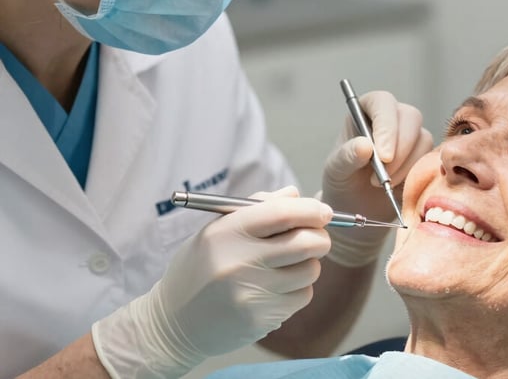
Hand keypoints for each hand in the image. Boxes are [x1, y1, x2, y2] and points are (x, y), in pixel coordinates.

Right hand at [92, 187, 331, 378]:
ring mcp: (251, 293)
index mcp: (227, 232)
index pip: (283, 213)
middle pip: (306, 243)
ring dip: (309, 264)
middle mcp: (240, 261)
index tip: (323, 211)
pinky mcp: (261, 318)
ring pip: (309, 271)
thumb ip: (258, 208)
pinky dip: (298, 288)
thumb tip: (296, 195)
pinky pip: (301, 296)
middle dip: (321, 237)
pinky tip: (276, 288)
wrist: (174, 322)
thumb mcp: (217, 229)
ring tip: (288, 265)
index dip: (312, 209)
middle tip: (318, 236)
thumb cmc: (200, 268)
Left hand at [322, 90, 432, 223]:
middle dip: (400, 149)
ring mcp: (410, 134)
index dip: (386, 126)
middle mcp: (392, 117)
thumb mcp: (336, 170)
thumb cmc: (342, 179)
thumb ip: (347, 156)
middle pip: (410, 117)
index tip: (383, 156)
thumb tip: (364, 146)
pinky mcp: (423, 154)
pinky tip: (397, 186)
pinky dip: (415, 174)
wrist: (355, 202)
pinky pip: (430, 158)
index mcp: (367, 109)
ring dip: (405, 166)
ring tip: (382, 184)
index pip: (382, 102)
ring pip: (423, 139)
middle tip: (384, 176)